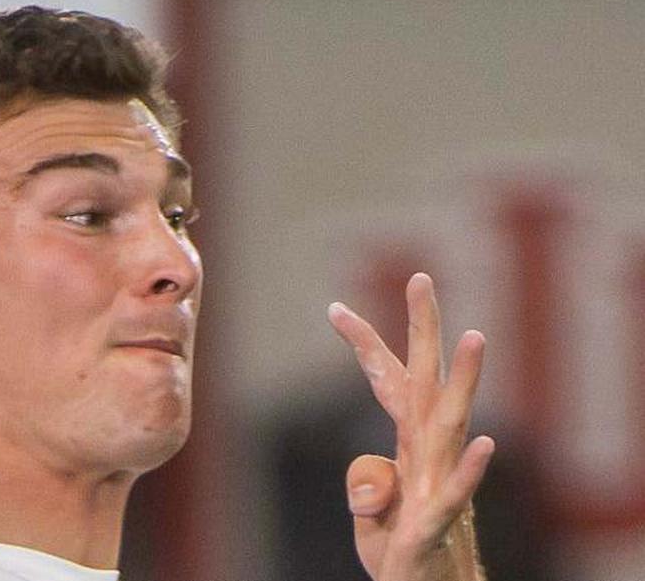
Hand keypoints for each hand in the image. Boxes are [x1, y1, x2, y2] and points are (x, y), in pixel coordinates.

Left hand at [328, 273, 494, 580]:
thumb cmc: (401, 545)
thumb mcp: (370, 510)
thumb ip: (367, 482)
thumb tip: (375, 474)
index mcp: (408, 442)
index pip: (389, 381)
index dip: (365, 345)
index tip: (335, 307)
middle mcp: (428, 453)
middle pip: (425, 380)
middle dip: (424, 328)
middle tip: (420, 277)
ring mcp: (438, 483)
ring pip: (451, 423)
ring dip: (463, 380)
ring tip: (476, 336)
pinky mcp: (437, 522)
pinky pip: (455, 493)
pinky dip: (470, 470)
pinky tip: (487, 444)